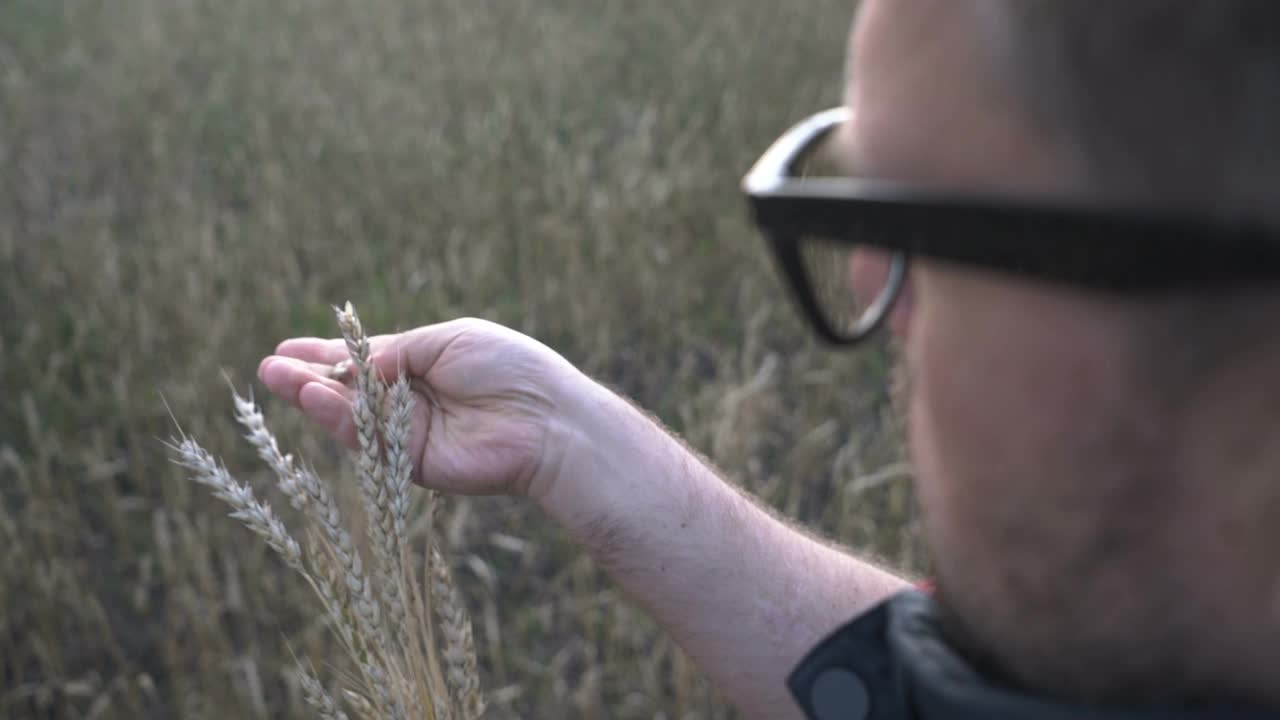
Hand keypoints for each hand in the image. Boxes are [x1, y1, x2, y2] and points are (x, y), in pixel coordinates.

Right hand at [257, 317, 594, 499]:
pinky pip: (369, 440)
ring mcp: (409, 433)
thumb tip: (351, 361)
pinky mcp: (411, 464)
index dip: (327, 354)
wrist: (545, 418)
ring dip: (312, 397)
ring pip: (351, 416)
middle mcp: (411, 400)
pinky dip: (339, 419)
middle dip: (308, 377)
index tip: (287, 348)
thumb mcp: (447, 340)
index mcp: (423, 365)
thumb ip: (396, 351)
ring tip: (278, 377)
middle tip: (269, 367)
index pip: (364, 360)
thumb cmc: (508, 368)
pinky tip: (313, 398)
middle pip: (349, 390)